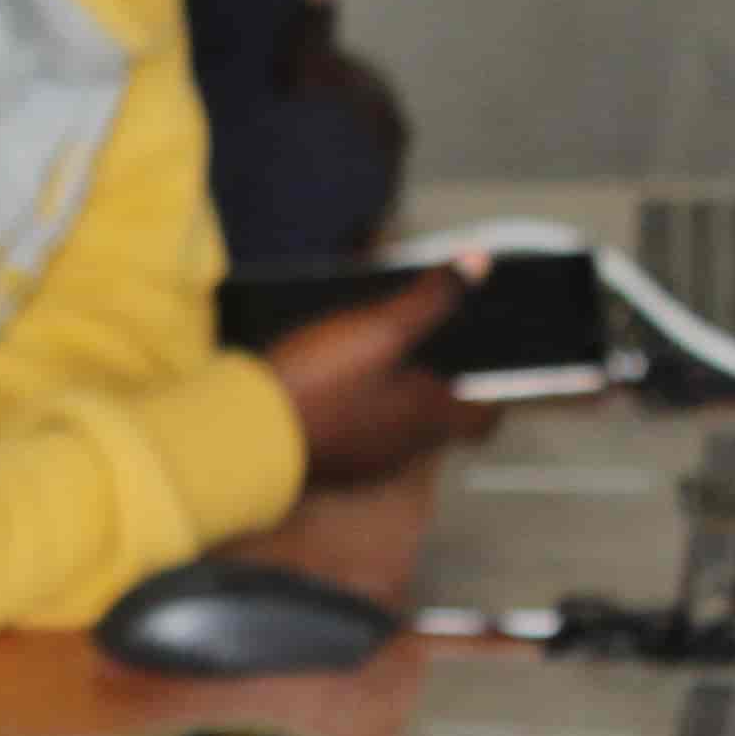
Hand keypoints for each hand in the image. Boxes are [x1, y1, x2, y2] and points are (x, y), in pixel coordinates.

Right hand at [262, 266, 497, 482]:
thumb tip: (475, 266)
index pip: (484, 417)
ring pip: (394, 430)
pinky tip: (329, 391)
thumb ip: (428, 299)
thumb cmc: (318, 385)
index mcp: (429, 417)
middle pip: (436, 420)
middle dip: (430, 387)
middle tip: (416, 352)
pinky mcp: (328, 468)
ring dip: (390, 401)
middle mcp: (404, 449)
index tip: (482, 373)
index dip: (489, 394)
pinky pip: (355, 440)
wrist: (245, 436)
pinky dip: (354, 416)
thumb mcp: (377, 329)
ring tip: (369, 365)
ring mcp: (365, 464)